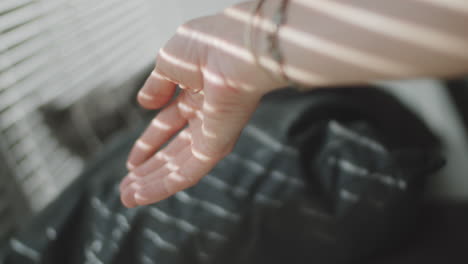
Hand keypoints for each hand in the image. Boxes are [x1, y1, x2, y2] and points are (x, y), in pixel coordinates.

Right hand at [119, 2, 283, 207]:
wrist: (233, 50)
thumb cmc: (207, 47)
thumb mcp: (169, 61)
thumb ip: (157, 85)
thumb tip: (143, 104)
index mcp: (197, 93)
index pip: (170, 123)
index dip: (149, 142)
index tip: (131, 161)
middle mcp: (207, 117)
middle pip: (173, 150)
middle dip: (148, 169)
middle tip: (126, 186)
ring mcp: (213, 134)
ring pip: (178, 167)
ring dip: (151, 183)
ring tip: (127, 198)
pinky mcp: (217, 148)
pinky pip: (187, 173)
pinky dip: (163, 186)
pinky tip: (142, 196)